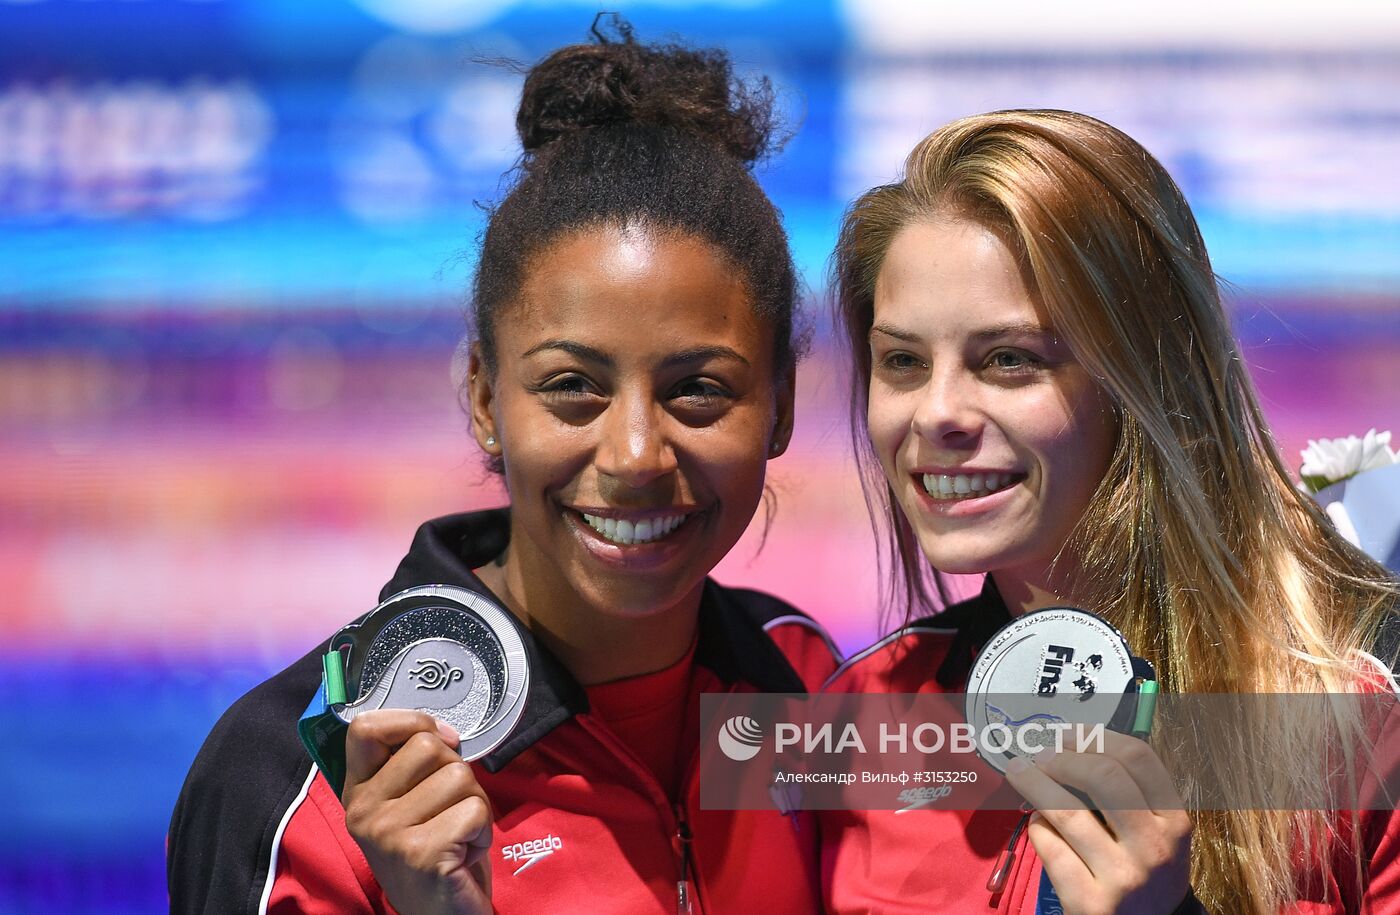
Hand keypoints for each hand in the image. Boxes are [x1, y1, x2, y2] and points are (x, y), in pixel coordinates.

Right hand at [342, 710, 493, 914]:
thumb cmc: (436, 851)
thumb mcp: (412, 802)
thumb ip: (415, 764)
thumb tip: (443, 731)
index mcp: (358, 791)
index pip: (365, 727)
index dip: (411, 721)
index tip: (439, 742)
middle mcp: (363, 811)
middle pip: (429, 746)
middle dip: (458, 772)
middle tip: (450, 810)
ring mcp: (388, 833)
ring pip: (459, 776)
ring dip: (475, 804)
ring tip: (458, 834)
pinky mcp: (420, 853)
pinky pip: (475, 810)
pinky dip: (483, 829)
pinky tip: (465, 852)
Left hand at [1005, 730, 1191, 914]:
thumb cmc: (1144, 872)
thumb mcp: (1156, 835)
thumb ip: (1128, 795)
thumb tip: (1070, 746)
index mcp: (1175, 823)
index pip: (1139, 758)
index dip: (1096, 737)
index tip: (1069, 734)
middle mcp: (1154, 848)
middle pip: (1104, 776)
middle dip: (1063, 758)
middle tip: (1043, 756)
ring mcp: (1122, 877)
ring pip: (1066, 810)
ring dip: (1034, 783)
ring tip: (1020, 772)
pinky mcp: (1089, 901)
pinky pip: (1049, 845)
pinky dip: (1037, 826)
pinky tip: (1038, 822)